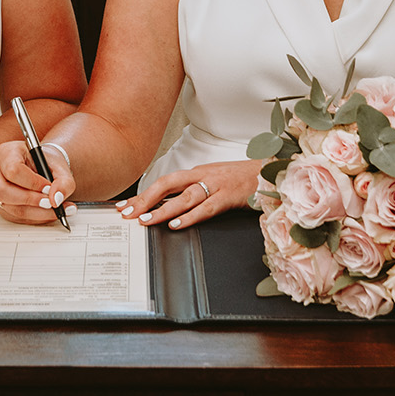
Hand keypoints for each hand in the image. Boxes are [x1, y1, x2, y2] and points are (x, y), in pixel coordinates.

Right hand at [0, 139, 73, 224]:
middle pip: (2, 191)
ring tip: (54, 210)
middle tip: (50, 203)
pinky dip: (32, 217)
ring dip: (34, 212)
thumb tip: (56, 199)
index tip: (48, 187)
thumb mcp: (59, 167)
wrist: (40, 166)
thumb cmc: (45, 163)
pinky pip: (12, 216)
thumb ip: (63, 182)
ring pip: (8, 207)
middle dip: (30, 201)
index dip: (32, 183)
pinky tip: (46, 213)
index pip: (13, 170)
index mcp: (7, 152)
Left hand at [114, 159, 263, 229]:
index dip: (143, 195)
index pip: (163, 182)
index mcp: (196, 172)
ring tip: (147, 221)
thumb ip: (194, 190)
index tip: (125, 206)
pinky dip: (190, 216)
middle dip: (145, 199)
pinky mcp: (228, 197)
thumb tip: (170, 207)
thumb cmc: (241, 179)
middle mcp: (202, 175)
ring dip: (163, 209)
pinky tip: (177, 224)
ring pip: (184, 196)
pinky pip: (206, 207)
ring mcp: (215, 185)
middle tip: (128, 214)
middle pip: (167, 184)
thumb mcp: (213, 181)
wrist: (270, 171)